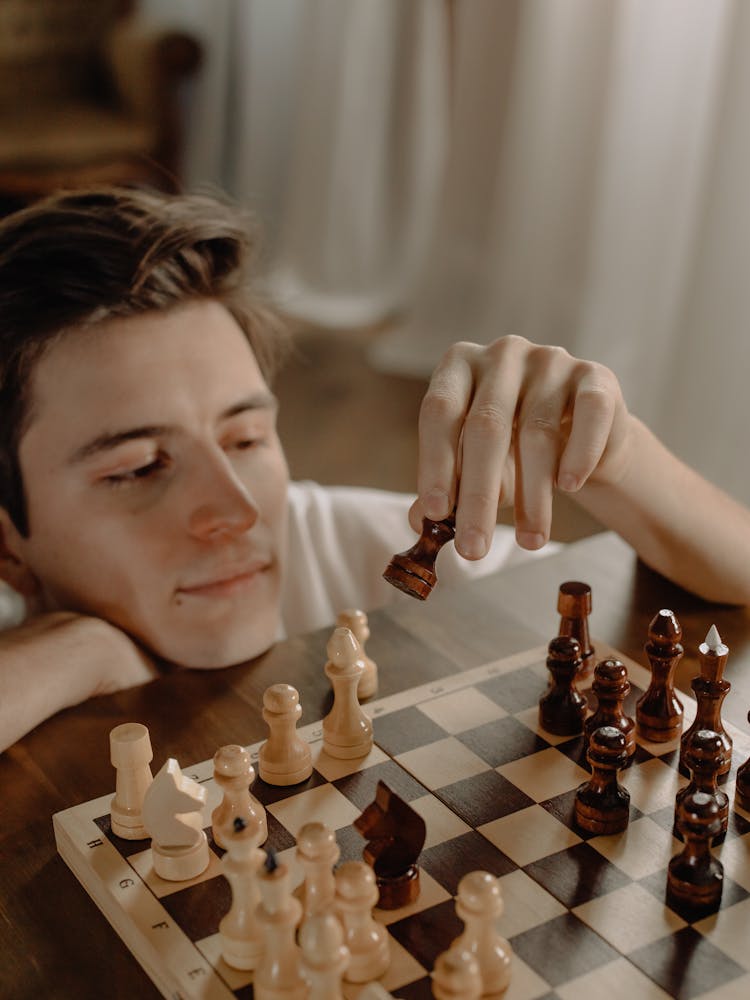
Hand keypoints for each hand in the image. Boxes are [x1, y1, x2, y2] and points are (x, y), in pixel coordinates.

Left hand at [409, 336, 631, 557]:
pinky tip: (569, 487)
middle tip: (475, 548)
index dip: (436, 464)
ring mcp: (550, 359)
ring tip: (531, 541)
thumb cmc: (514, 450)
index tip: (437, 514)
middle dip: (479, 496)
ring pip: (538, 432)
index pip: (440, 412)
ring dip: (534, 495)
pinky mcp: (595, 375)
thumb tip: (418, 521)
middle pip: (486, 426)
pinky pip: (589, 416)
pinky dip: (578, 456)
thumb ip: (447, 489)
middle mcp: (502, 354)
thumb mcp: (474, 468)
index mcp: (459, 366)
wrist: (583, 437)